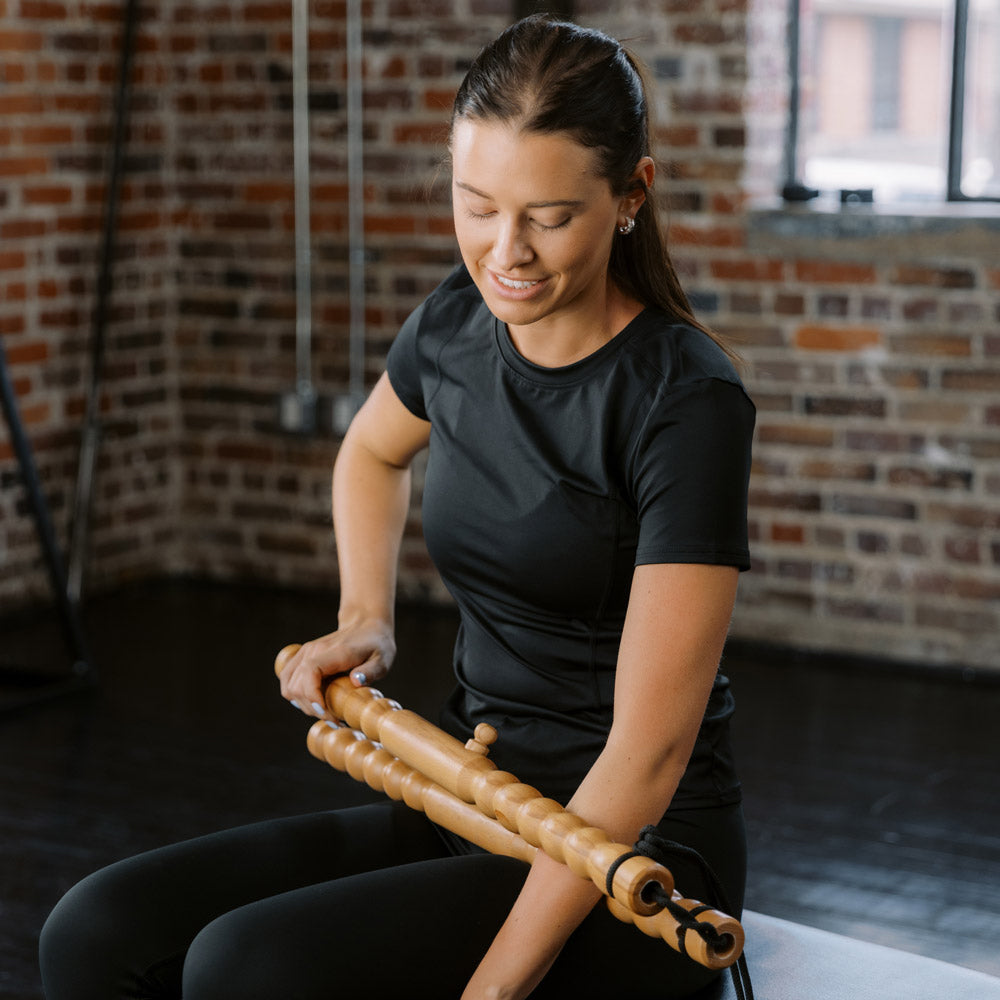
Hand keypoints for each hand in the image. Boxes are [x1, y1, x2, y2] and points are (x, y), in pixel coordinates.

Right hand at [278, 618, 395, 718]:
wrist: (366, 625)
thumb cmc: (376, 645)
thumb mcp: (383, 659)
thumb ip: (371, 671)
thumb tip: (356, 681)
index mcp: (335, 652)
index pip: (310, 671)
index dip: (312, 695)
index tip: (325, 712)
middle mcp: (314, 650)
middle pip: (297, 684)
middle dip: (311, 707)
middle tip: (333, 717)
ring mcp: (305, 653)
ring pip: (288, 685)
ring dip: (303, 704)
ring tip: (324, 710)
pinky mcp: (301, 657)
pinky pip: (287, 680)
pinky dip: (296, 695)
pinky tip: (315, 701)